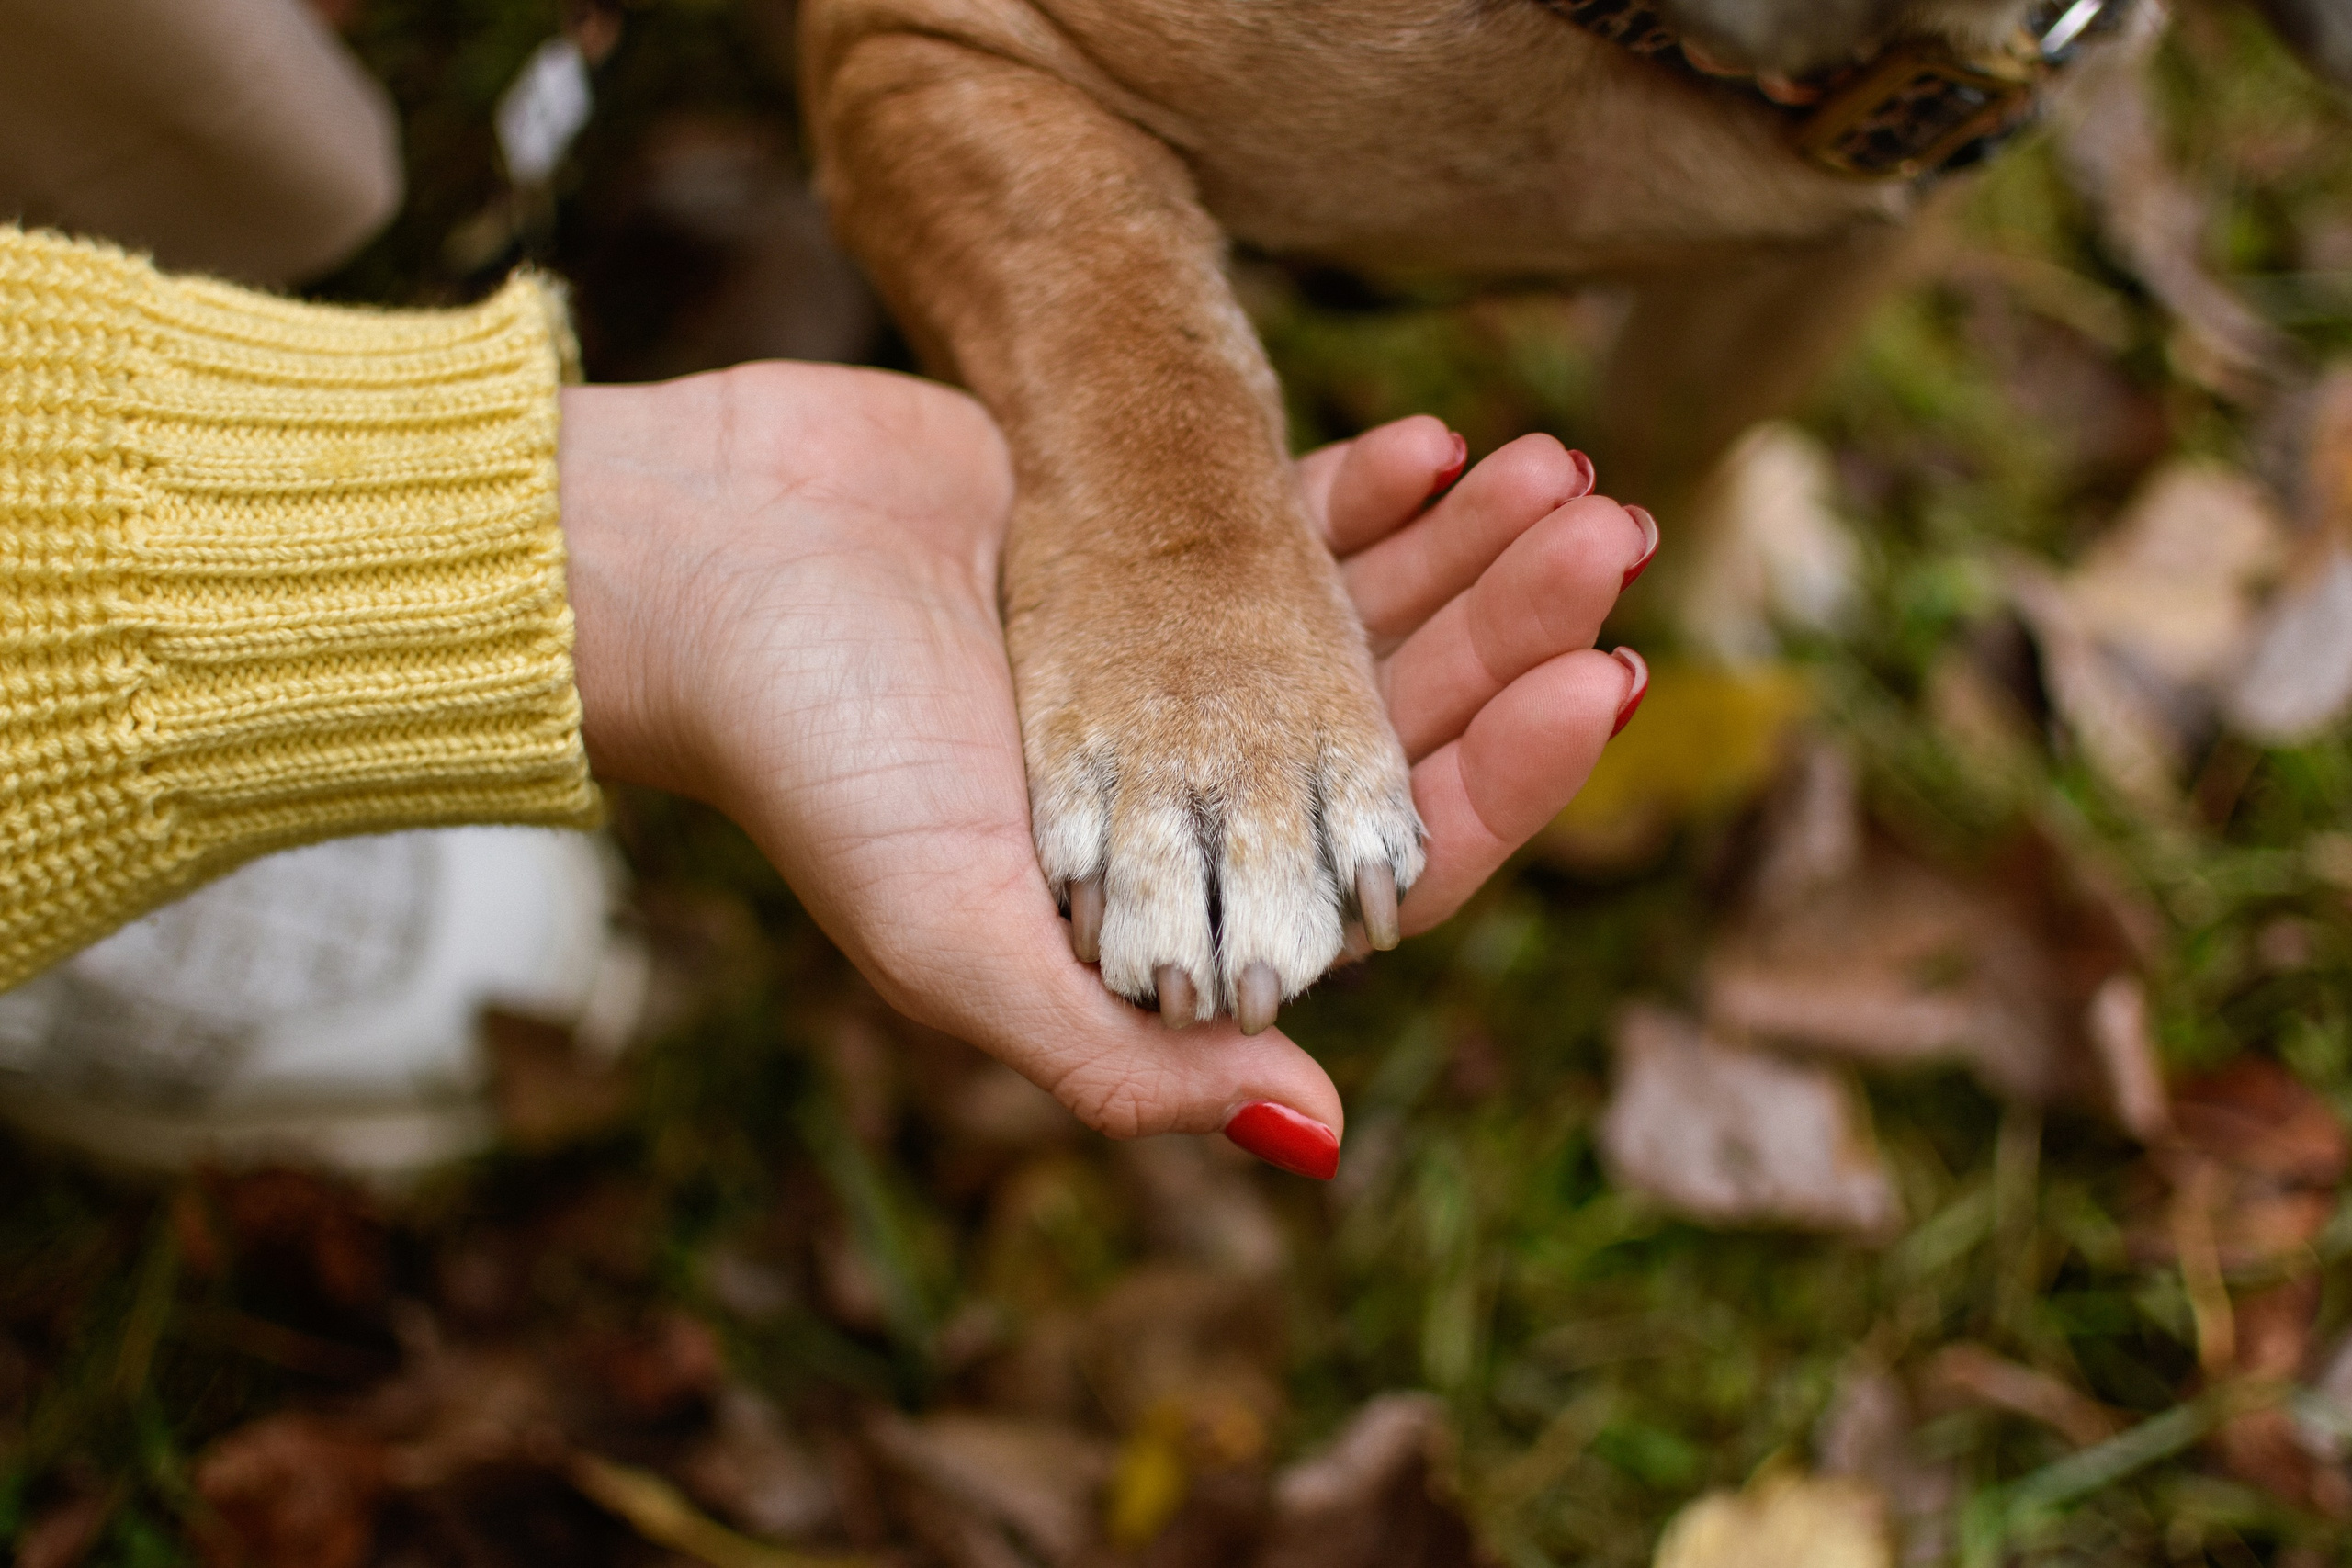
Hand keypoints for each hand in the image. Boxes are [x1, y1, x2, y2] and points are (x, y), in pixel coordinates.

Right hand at [558, 364, 1650, 1172]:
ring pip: (1361, 619)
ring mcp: (1172, 665)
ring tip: (1563, 471)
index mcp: (1175, 901)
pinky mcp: (1138, 551)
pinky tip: (1443, 437)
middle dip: (1512, 638)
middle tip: (1611, 536)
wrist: (692, 566)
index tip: (1604, 684)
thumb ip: (1120, 1055)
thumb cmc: (805, 764)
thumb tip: (1321, 1133)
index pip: (1383, 866)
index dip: (1505, 784)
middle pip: (1399, 727)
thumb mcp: (950, 940)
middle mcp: (1193, 791)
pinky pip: (1281, 522)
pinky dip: (1366, 487)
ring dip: (1467, 553)